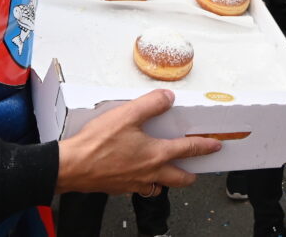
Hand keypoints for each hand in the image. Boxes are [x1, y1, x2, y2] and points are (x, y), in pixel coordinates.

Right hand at [56, 89, 221, 194]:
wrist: (71, 167)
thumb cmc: (96, 145)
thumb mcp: (127, 115)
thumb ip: (150, 104)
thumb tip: (167, 98)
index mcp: (155, 154)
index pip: (188, 149)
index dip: (205, 146)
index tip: (215, 146)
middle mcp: (148, 173)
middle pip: (179, 179)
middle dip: (190, 175)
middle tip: (196, 171)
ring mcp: (134, 183)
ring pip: (159, 186)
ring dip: (167, 180)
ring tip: (168, 173)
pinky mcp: (119, 188)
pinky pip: (140, 188)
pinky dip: (145, 182)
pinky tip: (138, 174)